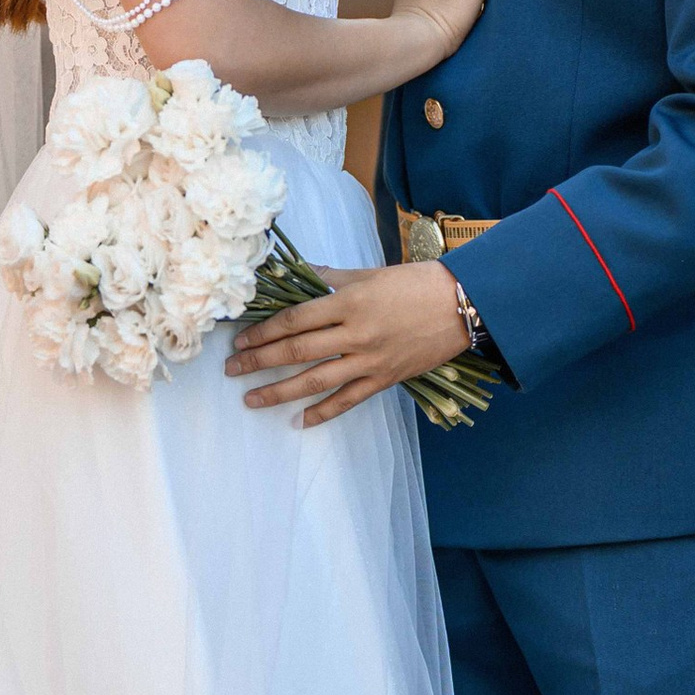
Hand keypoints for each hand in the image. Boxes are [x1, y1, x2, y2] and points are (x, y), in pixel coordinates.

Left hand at [226, 259, 471, 426]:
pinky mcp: (385, 379)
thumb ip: (332, 279)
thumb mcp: (370, 274)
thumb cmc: (417, 283)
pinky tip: (300, 420)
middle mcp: (355, 333)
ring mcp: (370, 360)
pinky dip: (323, 412)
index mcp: (349, 302)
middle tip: (232, 369)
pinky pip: (348, 400)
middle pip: (296, 351)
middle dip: (259, 361)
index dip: (263, 330)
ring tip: (252, 399)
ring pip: (315, 380)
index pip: (294, 319)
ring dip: (279, 391)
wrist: (462, 306)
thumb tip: (300, 276)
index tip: (241, 338)